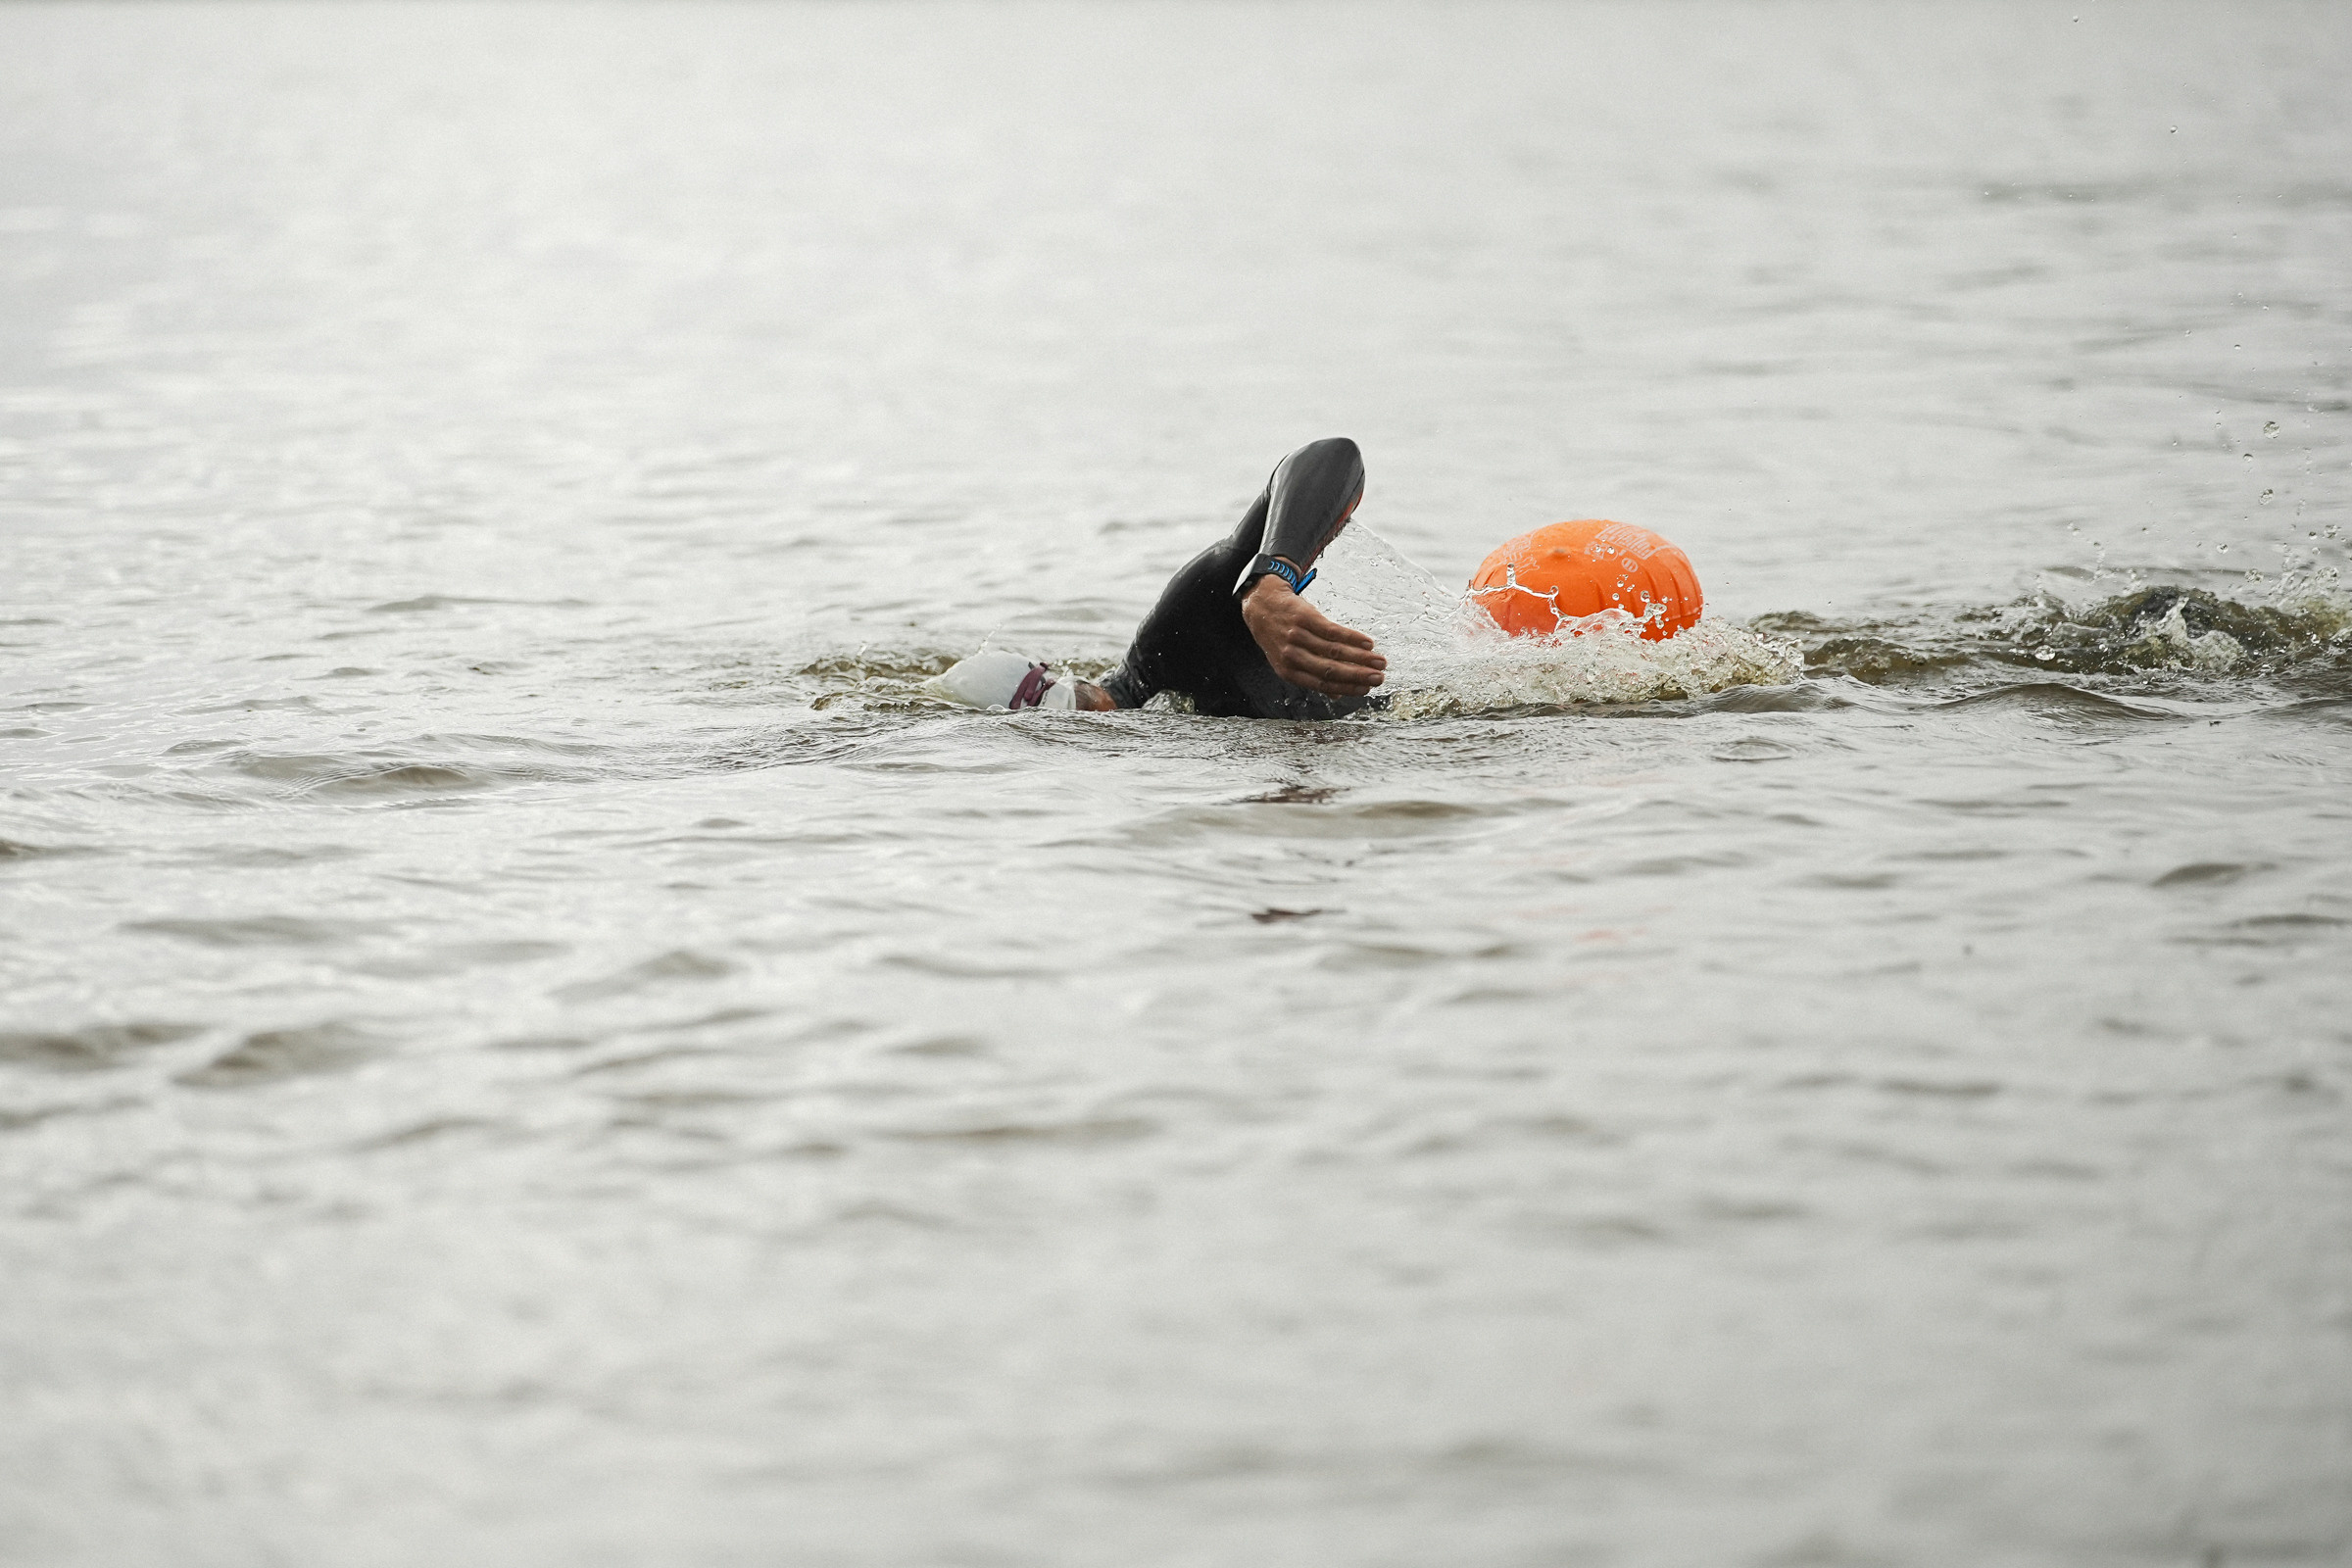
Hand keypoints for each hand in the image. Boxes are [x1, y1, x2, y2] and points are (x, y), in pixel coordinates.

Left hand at [1240, 571, 1386, 697]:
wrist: (1261, 604)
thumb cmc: (1277, 636)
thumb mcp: (1287, 661)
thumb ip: (1312, 677)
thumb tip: (1338, 696)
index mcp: (1288, 672)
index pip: (1322, 684)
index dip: (1347, 688)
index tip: (1367, 689)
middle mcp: (1292, 656)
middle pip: (1331, 669)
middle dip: (1358, 675)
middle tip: (1379, 678)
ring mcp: (1298, 636)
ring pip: (1335, 650)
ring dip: (1361, 657)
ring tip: (1379, 661)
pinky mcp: (1305, 618)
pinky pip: (1333, 631)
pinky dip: (1352, 638)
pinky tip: (1367, 643)